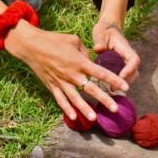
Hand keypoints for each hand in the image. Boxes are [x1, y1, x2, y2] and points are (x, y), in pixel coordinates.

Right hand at [5, 20, 128, 122]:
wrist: (31, 46)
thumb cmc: (53, 40)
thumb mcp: (73, 40)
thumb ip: (84, 51)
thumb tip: (89, 59)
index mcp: (79, 62)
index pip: (100, 73)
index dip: (114, 80)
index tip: (125, 87)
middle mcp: (72, 74)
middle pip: (91, 89)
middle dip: (104, 99)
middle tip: (115, 109)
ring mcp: (61, 82)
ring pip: (76, 99)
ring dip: (85, 109)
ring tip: (95, 118)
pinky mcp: (52, 86)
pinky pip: (60, 100)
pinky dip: (66, 109)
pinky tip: (73, 117)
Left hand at [92, 19, 139, 84]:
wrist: (108, 27)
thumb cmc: (104, 30)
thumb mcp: (100, 33)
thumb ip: (100, 41)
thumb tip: (98, 49)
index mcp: (125, 48)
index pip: (134, 60)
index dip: (129, 70)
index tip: (121, 76)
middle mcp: (128, 56)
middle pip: (134, 71)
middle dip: (126, 81)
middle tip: (112, 88)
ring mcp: (126, 61)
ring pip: (131, 76)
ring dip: (123, 83)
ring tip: (110, 90)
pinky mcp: (121, 65)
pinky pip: (124, 76)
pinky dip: (119, 82)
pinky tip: (108, 87)